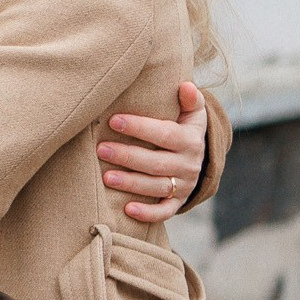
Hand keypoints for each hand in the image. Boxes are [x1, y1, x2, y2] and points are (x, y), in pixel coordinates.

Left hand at [99, 81, 206, 223]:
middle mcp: (189, 164)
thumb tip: (186, 86)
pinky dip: (148, 213)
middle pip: (156, 163)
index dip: (140, 128)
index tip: (114, 121)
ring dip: (131, 184)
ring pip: (157, 187)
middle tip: (101, 150)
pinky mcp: (178, 201)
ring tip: (106, 177)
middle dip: (128, 157)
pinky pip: (165, 211)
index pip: (164, 134)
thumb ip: (190, 99)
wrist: (198, 156)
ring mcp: (184, 185)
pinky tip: (127, 209)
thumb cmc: (183, 127)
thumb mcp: (192, 113)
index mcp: (190, 140)